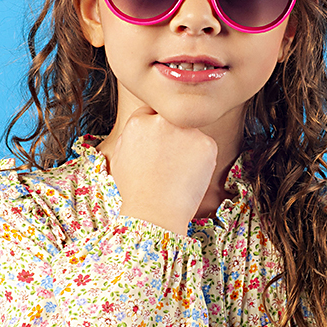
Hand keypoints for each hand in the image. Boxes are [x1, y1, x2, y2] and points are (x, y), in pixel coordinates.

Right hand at [111, 107, 217, 234]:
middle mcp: (163, 120)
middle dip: (172, 135)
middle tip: (169, 161)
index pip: (150, 114)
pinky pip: (205, 147)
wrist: (155, 212)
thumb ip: (131, 136)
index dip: (154, 132)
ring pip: (190, 133)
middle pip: (172, 120)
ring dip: (187, 146)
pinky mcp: (207, 143)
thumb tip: (141, 127)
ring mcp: (187, 131)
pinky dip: (202, 160)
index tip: (157, 146)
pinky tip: (189, 177)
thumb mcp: (119, 158)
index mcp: (139, 122)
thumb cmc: (135, 191)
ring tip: (177, 173)